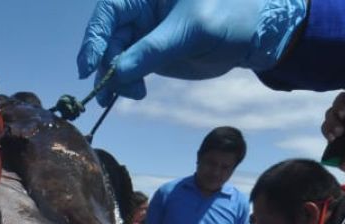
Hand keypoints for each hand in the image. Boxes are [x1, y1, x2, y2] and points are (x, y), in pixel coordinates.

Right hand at [77, 0, 308, 105]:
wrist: (256, 34)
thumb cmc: (230, 14)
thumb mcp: (192, 30)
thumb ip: (153, 50)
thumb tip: (119, 70)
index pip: (110, 11)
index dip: (95, 37)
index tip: (88, 67)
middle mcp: (142, 9)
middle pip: (109, 36)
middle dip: (108, 63)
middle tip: (113, 89)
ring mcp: (146, 31)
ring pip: (116, 54)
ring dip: (116, 77)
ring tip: (130, 93)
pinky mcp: (153, 51)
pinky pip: (130, 66)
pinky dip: (126, 81)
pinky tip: (133, 92)